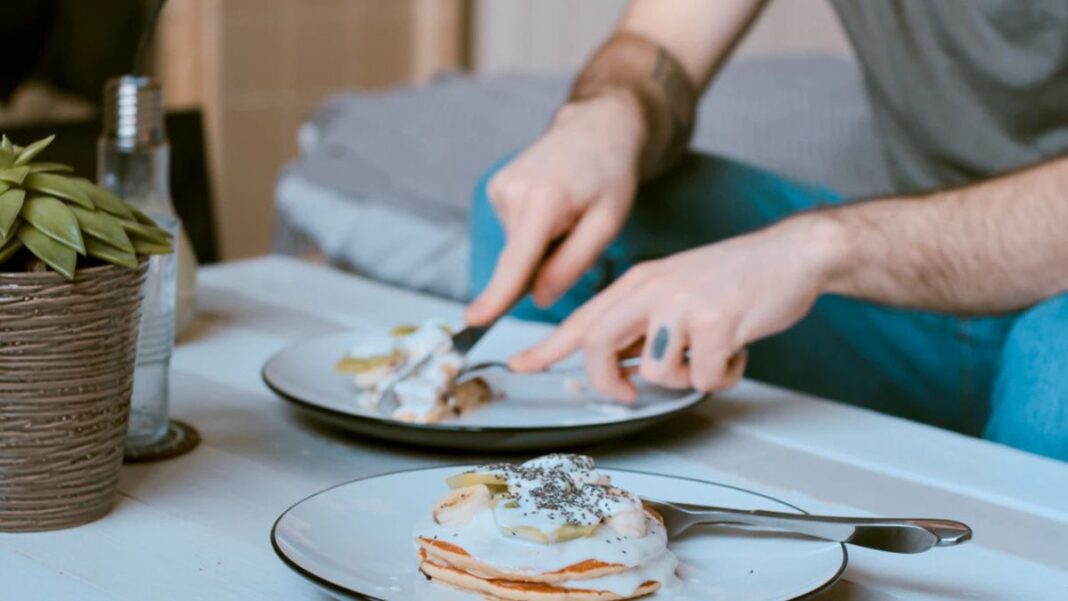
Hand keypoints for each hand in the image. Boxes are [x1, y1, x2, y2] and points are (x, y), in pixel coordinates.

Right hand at [465, 92, 646, 324]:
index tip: (475, 320)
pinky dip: (534, 231)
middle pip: (518, 259)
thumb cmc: (609, 175)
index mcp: (544, 201)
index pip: (516, 260)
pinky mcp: (496, 188)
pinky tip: (553, 206)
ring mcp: (500, 187)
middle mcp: (513, 192)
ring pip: (517, 247)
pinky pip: (515, 230)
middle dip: (543, 265)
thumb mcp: (607, 223)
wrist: (596, 128)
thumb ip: (572, 264)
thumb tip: (538, 298)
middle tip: (577, 232)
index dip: (496, 295)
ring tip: (568, 213)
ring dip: (541, 245)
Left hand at [510, 216, 843, 400]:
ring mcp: (683, 303)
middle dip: (609, 381)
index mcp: (639, 281)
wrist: (791, 254)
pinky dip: (723, 376)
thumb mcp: (675, 290)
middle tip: (628, 392)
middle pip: (597, 345)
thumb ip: (643, 324)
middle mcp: (652, 288)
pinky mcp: (717, 321)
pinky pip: (705, 377)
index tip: (519, 364)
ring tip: (711, 351)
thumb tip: (623, 367)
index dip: (546, 347)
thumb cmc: (736, 278)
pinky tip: (737, 349)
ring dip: (686, 377)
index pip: (582, 318)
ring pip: (658, 372)